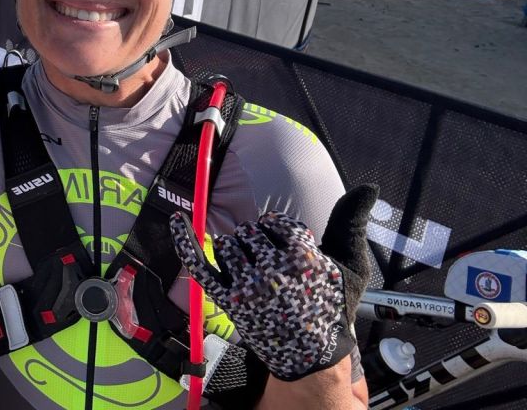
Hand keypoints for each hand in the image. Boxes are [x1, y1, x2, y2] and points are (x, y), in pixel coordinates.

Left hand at [170, 185, 377, 381]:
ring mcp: (248, 286)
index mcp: (304, 257)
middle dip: (257, 242)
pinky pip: (200, 264)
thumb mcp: (349, 266)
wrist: (312, 357)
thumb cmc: (328, 308)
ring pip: (227, 243)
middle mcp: (274, 270)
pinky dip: (185, 241)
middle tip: (269, 265)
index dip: (279, 234)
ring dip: (236, 250)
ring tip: (253, 271)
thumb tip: (366, 188)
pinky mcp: (229, 300)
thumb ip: (351, 223)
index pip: (276, 223)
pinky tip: (177, 221)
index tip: (285, 249)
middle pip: (249, 231)